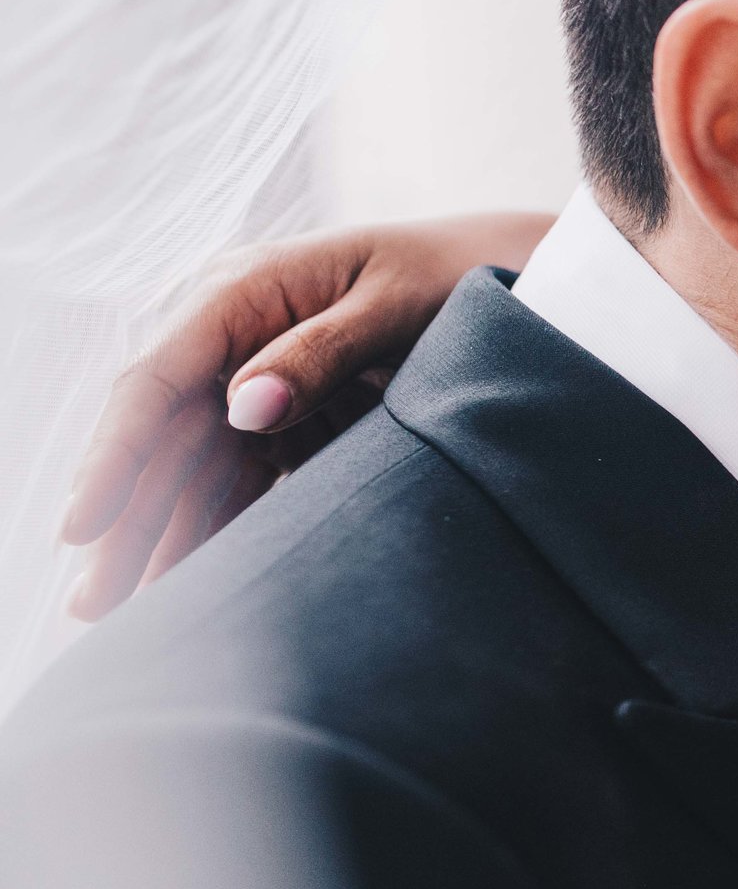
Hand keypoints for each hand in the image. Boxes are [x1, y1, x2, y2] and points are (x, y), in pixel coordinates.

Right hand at [58, 211, 552, 617]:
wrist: (504, 273)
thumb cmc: (450, 274)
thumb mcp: (394, 303)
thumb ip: (322, 352)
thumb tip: (245, 408)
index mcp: (241, 293)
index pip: (157, 382)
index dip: (113, 456)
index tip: (82, 525)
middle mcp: (233, 340)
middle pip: (165, 440)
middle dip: (126, 523)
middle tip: (92, 605)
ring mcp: (258, 382)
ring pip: (197, 470)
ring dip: (165, 540)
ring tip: (129, 615)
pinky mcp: (292, 419)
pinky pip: (245, 480)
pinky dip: (223, 530)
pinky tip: (197, 585)